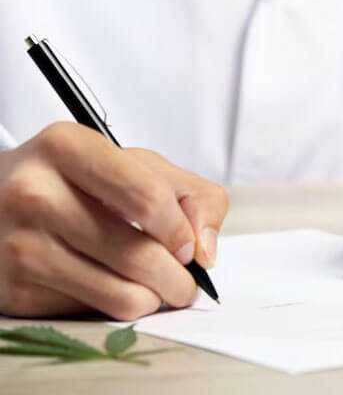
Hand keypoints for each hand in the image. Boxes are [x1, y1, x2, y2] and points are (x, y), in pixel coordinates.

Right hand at [0, 122, 228, 319]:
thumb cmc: (77, 181)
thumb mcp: (135, 166)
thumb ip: (190, 195)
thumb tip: (205, 251)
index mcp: (68, 147)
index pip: (147, 196)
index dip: (181, 230)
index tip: (190, 247)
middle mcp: (34, 193)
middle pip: (138, 254)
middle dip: (178, 279)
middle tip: (186, 284)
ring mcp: (18, 243)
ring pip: (120, 294)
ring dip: (155, 300)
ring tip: (160, 289)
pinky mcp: (12, 290)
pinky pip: (92, 314)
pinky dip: (117, 307)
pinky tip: (115, 287)